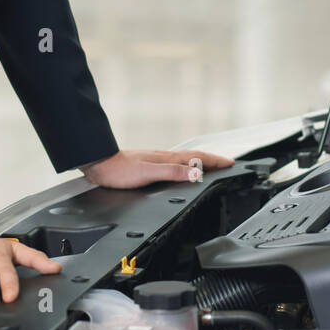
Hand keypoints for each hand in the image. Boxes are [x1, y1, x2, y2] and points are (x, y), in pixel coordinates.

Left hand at [82, 149, 235, 188]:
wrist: (99, 165)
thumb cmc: (120, 171)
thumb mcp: (148, 173)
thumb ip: (173, 172)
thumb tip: (197, 172)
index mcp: (167, 158)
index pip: (197, 157)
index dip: (215, 161)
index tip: (230, 163)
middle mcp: (164, 157)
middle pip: (194, 157)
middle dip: (212, 160)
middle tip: (226, 164)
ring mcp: (156, 160)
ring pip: (185, 160)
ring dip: (200, 162)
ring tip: (210, 167)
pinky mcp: (148, 166)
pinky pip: (175, 164)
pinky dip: (185, 166)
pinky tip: (181, 171)